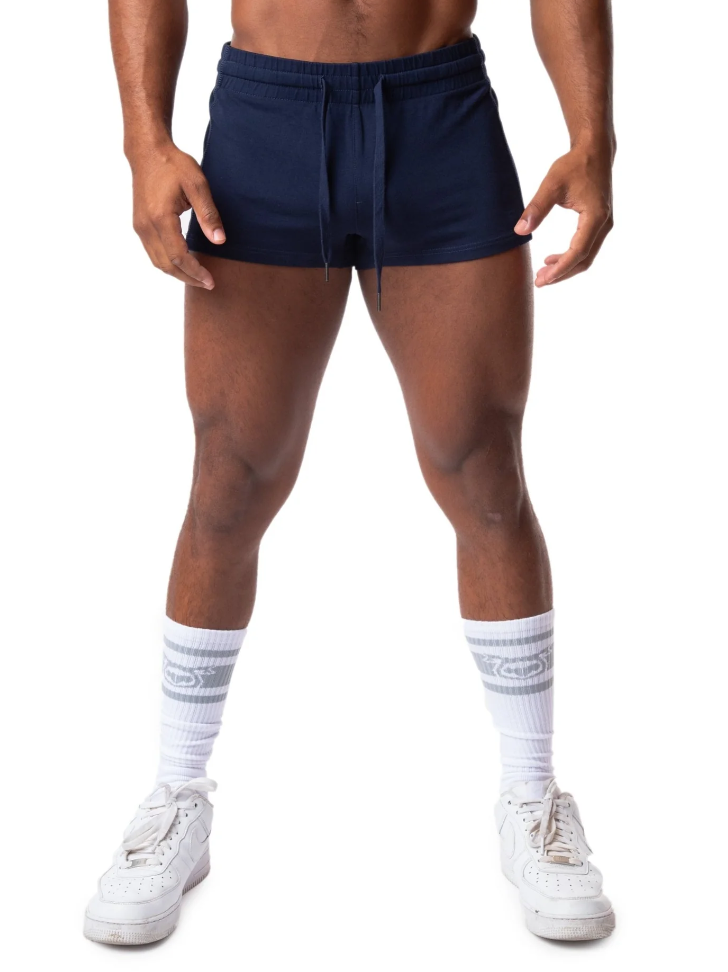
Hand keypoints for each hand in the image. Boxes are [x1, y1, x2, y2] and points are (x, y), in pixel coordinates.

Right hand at [130, 144, 224, 288]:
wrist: (147, 152)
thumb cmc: (173, 165)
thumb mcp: (197, 184)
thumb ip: (208, 214)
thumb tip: (219, 241)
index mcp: (160, 218)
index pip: (178, 256)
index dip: (195, 272)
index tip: (211, 280)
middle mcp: (146, 226)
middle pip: (166, 265)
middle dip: (188, 278)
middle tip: (208, 284)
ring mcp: (140, 227)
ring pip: (157, 262)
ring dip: (177, 274)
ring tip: (198, 278)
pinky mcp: (139, 225)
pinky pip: (153, 253)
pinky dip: (168, 264)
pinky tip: (184, 264)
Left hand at [514, 144, 613, 286]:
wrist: (595, 151)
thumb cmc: (574, 165)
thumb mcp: (552, 184)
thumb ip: (536, 208)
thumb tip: (519, 230)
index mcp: (595, 216)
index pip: (578, 251)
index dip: (560, 269)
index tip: (543, 279)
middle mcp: (604, 224)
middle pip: (584, 259)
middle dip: (562, 273)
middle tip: (539, 281)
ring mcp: (604, 224)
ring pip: (587, 256)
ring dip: (566, 267)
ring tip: (543, 273)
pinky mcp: (600, 222)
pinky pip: (587, 247)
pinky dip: (570, 257)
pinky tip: (552, 259)